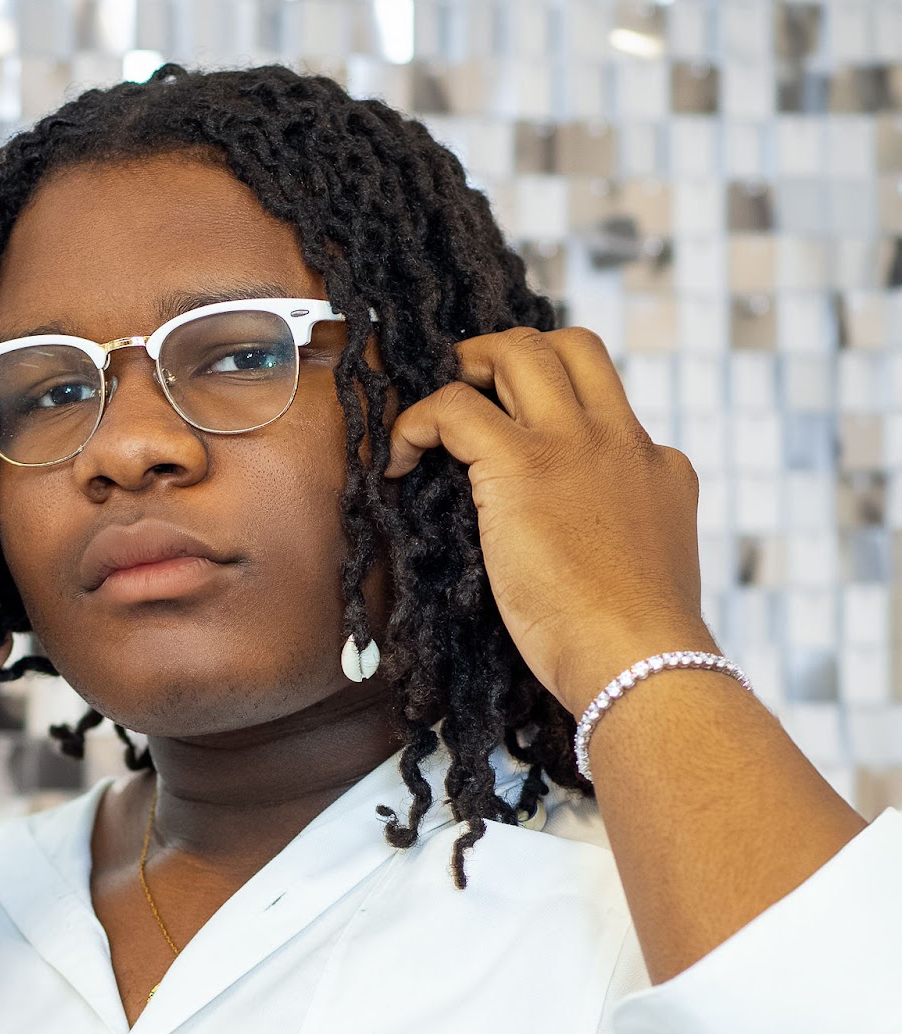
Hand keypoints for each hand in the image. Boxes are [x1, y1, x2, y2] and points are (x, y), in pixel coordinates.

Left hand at [384, 326, 709, 719]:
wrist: (643, 660)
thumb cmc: (636, 646)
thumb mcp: (647, 572)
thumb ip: (620, 541)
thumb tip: (582, 550)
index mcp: (657, 467)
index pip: (606, 407)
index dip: (558, 412)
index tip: (522, 441)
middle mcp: (620, 439)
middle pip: (571, 347)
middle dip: (514, 354)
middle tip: (472, 388)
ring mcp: (574, 444)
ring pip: (520, 352)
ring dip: (469, 365)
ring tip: (433, 412)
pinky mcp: (523, 465)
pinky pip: (455, 408)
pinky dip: (417, 422)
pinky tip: (400, 459)